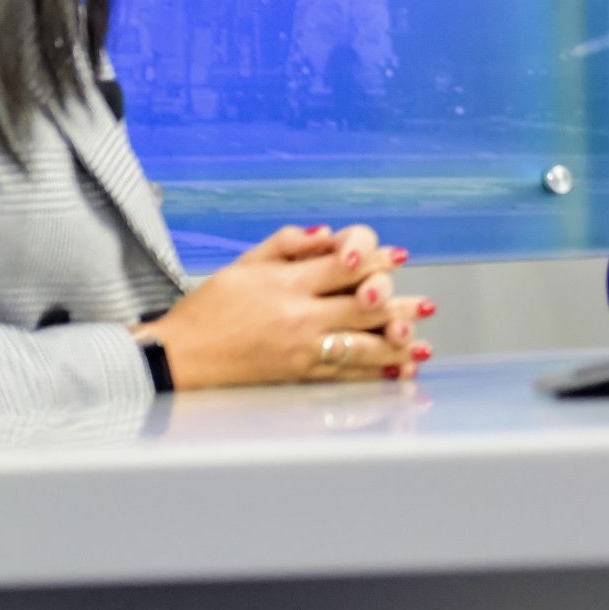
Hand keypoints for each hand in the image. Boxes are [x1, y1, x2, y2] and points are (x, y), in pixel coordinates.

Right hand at [135, 224, 436, 389]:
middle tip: (428, 304)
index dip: (376, 259)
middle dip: (401, 303)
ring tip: (423, 343)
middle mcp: (297, 316)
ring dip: (398, 342)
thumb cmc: (209, 309)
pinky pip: (345, 375)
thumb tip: (329, 233)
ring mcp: (300, 349)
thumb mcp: (244, 264)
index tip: (399, 257)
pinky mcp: (297, 376)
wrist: (180, 357)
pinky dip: (376, 372)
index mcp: (285, 282)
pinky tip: (400, 371)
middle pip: (363, 305)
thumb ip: (288, 244)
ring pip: (362, 344)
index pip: (344, 265)